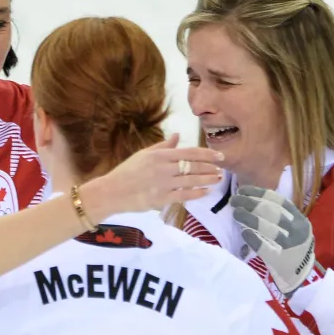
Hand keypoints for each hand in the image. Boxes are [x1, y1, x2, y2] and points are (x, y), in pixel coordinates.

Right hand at [88, 133, 223, 216]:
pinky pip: (184, 195)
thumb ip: (163, 145)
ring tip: (217, 179)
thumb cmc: (127, 172)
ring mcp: (163, 184)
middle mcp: (164, 168)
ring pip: (192, 181)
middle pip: (193, 166)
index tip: (219, 156)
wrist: (112, 191)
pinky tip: (205, 192)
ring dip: (207, 180)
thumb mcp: (143, 154)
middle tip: (221, 169)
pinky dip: (196, 193)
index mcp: (160, 155)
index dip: (208, 154)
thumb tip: (177, 135)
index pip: (190, 152)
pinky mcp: (161, 199)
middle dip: (210, 168)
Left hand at [231, 185, 315, 296]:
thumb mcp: (291, 228)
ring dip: (250, 218)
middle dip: (251, 203)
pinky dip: (253, 238)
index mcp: (299, 219)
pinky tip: (244, 232)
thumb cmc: (291, 248)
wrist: (301, 274)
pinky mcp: (282, 260)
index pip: (279, 201)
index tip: (243, 190)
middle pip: (272, 212)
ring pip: (270, 228)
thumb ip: (277, 216)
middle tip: (235, 200)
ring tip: (236, 213)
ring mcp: (291, 245)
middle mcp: (297, 230)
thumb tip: (250, 200)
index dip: (259, 193)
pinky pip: (266, 247)